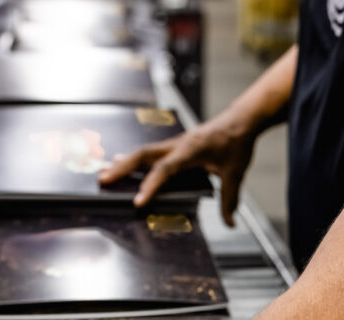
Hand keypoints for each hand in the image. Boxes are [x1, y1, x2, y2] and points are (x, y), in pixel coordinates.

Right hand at [98, 115, 254, 225]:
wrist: (240, 120)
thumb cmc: (236, 142)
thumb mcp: (236, 172)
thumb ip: (229, 198)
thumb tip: (229, 224)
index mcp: (191, 150)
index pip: (166, 169)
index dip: (151, 185)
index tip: (137, 201)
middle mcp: (178, 145)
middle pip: (143, 155)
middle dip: (122, 168)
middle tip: (104, 180)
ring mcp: (174, 144)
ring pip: (143, 152)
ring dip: (124, 163)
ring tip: (104, 174)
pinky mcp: (174, 145)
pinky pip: (149, 152)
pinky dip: (133, 160)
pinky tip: (121, 163)